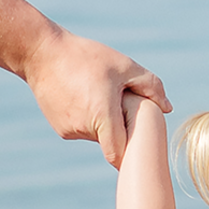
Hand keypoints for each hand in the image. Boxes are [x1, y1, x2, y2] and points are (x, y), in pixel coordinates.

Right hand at [22, 27, 170, 167]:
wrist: (41, 53)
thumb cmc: (85, 57)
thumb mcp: (123, 64)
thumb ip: (150, 85)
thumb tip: (167, 108)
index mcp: (102, 116)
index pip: (120, 154)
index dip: (132, 154)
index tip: (141, 151)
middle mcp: (83, 128)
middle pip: (111, 140)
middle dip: (120, 127)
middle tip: (121, 103)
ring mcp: (69, 130)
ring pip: (96, 135)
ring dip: (103, 122)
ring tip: (99, 95)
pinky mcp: (59, 127)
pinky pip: (82, 129)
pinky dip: (87, 118)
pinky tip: (83, 96)